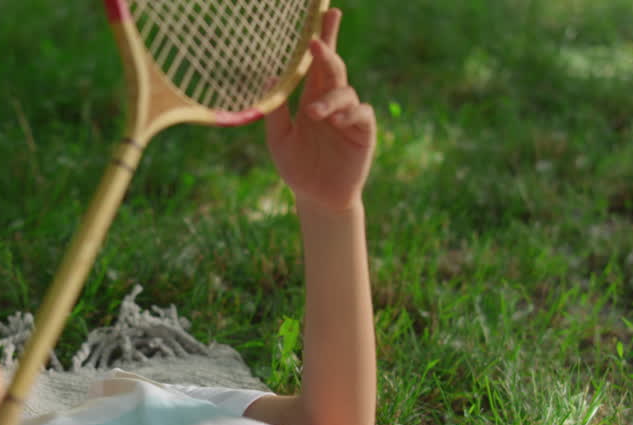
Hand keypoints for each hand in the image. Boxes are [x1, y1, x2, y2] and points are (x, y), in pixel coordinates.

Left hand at [265, 8, 375, 213]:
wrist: (316, 198)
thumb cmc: (297, 168)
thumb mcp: (279, 140)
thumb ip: (275, 112)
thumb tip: (270, 78)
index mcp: (311, 99)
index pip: (317, 65)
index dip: (323, 39)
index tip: (325, 15)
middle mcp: (331, 102)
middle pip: (334, 68)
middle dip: (328, 50)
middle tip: (316, 41)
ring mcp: (348, 116)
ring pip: (345, 92)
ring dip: (330, 98)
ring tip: (315, 113)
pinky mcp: (362, 132)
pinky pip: (361, 114)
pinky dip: (350, 113)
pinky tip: (337, 120)